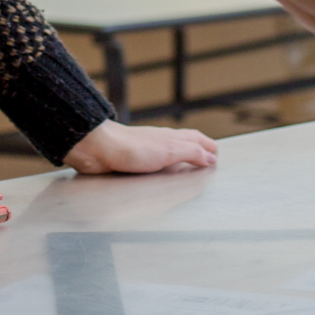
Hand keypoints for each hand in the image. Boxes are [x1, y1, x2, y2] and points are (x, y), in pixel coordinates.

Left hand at [64, 121, 219, 173]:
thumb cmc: (131, 147)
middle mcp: (159, 143)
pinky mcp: (132, 163)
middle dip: (196, 150)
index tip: (216, 153)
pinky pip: (154, 165)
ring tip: (186, 167)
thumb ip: (191, 152)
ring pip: (168, 153)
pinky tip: (159, 175)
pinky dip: (164, 168)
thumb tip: (210, 157)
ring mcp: (145, 152)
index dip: (207, 146)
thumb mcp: (169, 150)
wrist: (98, 149)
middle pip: (183, 144)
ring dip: (180, 158)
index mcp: (171, 138)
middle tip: (206, 158)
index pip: (195, 139)